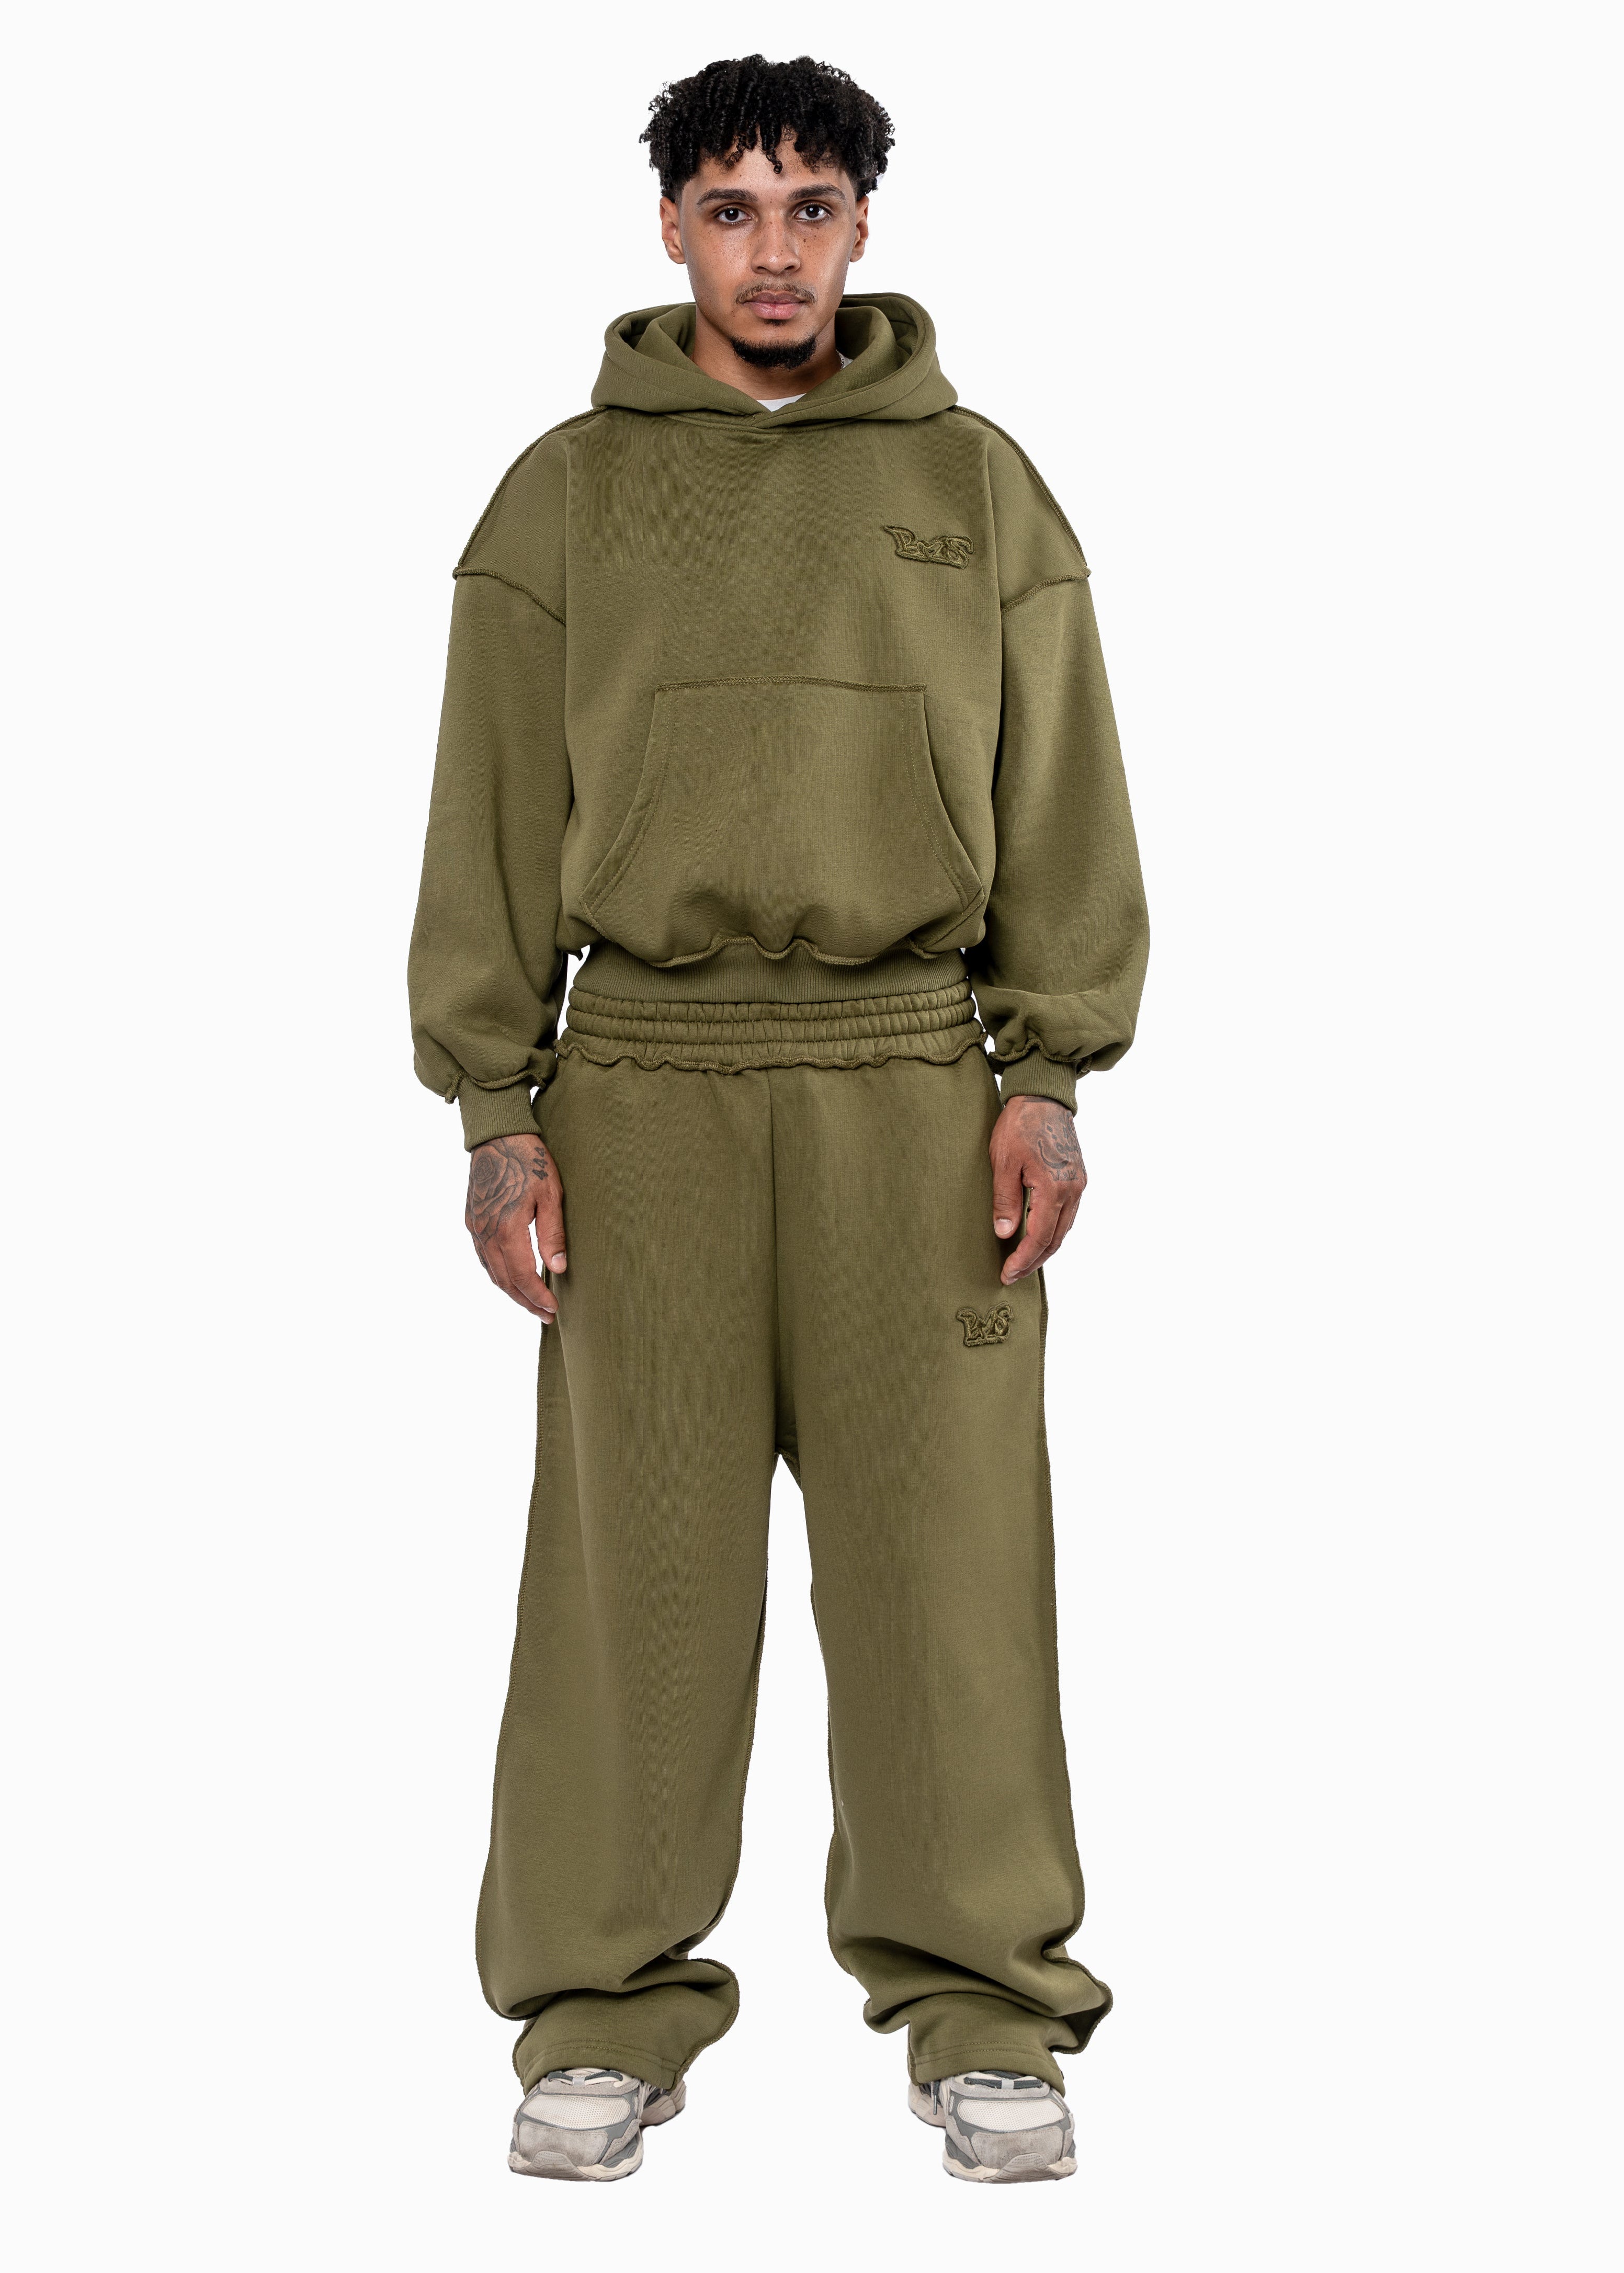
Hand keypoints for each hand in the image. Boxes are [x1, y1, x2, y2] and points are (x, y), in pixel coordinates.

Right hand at [465, 1134, 566, 1322]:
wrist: (497, 1134)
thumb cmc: (529, 1160)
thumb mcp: (550, 1195)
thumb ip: (553, 1234)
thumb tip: (559, 1268)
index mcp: (506, 1229)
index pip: (522, 1276)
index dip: (537, 1296)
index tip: (553, 1309)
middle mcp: (485, 1232)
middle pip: (504, 1280)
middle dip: (525, 1301)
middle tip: (545, 1316)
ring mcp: (475, 1227)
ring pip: (491, 1271)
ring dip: (511, 1291)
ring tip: (531, 1303)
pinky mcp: (471, 1220)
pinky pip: (483, 1257)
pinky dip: (498, 1273)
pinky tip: (512, 1277)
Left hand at [991, 1097, 1086, 1282]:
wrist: (1044, 1095)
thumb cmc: (1020, 1124)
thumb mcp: (1003, 1162)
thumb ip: (1005, 1200)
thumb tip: (1005, 1234)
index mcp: (1055, 1187)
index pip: (1039, 1237)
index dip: (1023, 1259)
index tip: (1006, 1274)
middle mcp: (1073, 1190)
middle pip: (1056, 1239)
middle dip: (1034, 1261)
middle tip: (1012, 1275)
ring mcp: (1078, 1184)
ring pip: (1064, 1229)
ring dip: (1044, 1248)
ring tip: (1023, 1261)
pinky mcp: (1077, 1177)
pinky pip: (1067, 1214)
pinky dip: (1053, 1231)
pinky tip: (1038, 1235)